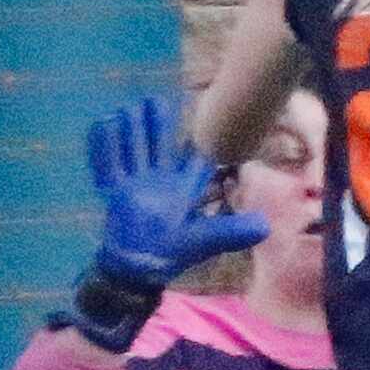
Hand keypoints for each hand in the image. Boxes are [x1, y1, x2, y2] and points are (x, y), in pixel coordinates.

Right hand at [88, 96, 269, 286]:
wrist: (136, 269)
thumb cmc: (172, 253)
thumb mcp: (205, 241)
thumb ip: (232, 231)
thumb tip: (266, 226)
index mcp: (183, 188)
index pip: (194, 158)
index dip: (200, 137)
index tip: (205, 112)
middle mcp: (160, 180)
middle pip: (159, 145)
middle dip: (157, 124)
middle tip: (157, 100)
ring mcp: (136, 183)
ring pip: (134, 149)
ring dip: (132, 129)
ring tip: (129, 107)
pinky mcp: (116, 191)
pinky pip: (108, 164)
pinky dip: (104, 145)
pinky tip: (103, 121)